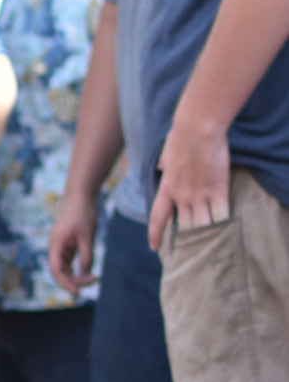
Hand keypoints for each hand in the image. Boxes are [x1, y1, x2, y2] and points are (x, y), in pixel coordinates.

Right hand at [48, 191, 99, 294]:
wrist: (81, 198)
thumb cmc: (82, 215)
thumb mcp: (87, 237)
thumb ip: (87, 256)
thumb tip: (86, 274)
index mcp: (56, 245)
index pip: (57, 270)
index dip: (65, 283)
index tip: (78, 292)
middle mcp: (56, 249)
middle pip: (60, 272)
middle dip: (74, 280)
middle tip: (92, 281)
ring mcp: (61, 248)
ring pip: (66, 269)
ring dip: (77, 276)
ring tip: (93, 278)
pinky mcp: (68, 247)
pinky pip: (70, 263)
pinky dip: (79, 269)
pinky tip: (89, 272)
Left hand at [148, 114, 230, 248]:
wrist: (197, 130)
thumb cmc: (182, 135)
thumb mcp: (167, 151)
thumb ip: (164, 162)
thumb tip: (160, 165)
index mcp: (167, 188)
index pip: (158, 218)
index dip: (156, 234)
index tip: (154, 247)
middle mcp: (182, 197)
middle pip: (183, 227)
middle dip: (186, 241)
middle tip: (189, 252)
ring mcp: (200, 195)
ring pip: (202, 225)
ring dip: (206, 237)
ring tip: (210, 247)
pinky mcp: (218, 191)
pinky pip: (221, 215)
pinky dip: (223, 225)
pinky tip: (227, 233)